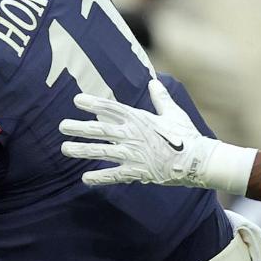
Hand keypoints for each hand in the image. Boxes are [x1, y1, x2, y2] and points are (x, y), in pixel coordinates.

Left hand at [59, 80, 250, 191]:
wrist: (197, 160)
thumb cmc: (186, 135)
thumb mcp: (173, 113)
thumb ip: (160, 97)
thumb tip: (153, 81)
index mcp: (140, 119)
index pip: (112, 108)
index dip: (94, 103)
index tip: (77, 100)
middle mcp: (133, 135)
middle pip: (101, 129)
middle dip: (79, 128)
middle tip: (62, 126)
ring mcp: (133, 154)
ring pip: (102, 151)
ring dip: (82, 150)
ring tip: (65, 148)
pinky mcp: (138, 171)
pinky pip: (114, 175)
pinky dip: (99, 177)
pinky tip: (85, 179)